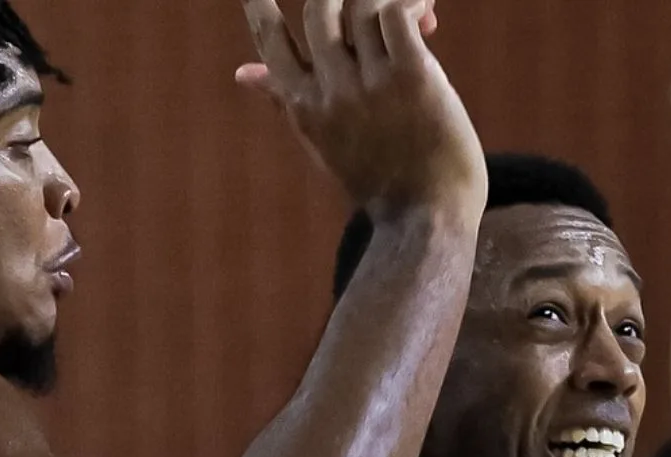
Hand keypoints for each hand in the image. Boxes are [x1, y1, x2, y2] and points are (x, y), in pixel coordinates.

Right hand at [236, 0, 485, 222]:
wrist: (428, 221)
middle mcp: (331, 93)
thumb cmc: (380, 182)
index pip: (272, 42)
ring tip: (415, 8)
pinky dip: (411, 6)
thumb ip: (287, 100)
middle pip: (318, 9)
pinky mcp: (413, 77)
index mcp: (304, 108)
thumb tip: (243, 73)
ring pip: (361, 5)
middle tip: (363, 3)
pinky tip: (425, 17)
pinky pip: (397, 15)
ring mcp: (371, 84)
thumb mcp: (323, 143)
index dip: (260, 7)